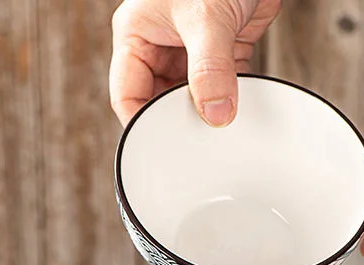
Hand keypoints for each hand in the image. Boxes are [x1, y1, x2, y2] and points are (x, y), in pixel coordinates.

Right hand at [110, 0, 280, 126]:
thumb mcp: (206, 18)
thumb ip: (210, 68)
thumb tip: (215, 114)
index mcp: (137, 35)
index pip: (128, 96)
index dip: (141, 124)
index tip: (161, 148)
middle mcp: (159, 46)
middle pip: (157, 102)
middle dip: (174, 122)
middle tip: (192, 143)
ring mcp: (188, 52)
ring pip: (188, 100)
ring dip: (202, 115)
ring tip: (214, 130)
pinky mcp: (219, 55)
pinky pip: (217, 91)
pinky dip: (227, 104)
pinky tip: (234, 113)